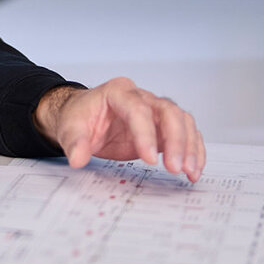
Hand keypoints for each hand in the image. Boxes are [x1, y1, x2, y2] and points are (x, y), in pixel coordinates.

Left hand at [34, 78, 205, 181]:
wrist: (83, 116)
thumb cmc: (80, 118)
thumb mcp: (70, 128)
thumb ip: (74, 143)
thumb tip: (78, 158)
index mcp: (117, 91)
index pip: (137, 109)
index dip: (146, 134)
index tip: (150, 160)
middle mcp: (141, 97)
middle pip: (167, 111)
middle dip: (175, 140)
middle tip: (175, 167)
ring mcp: (154, 110)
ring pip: (182, 121)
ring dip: (189, 147)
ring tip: (189, 172)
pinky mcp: (162, 127)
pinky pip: (185, 133)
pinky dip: (193, 150)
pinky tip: (193, 169)